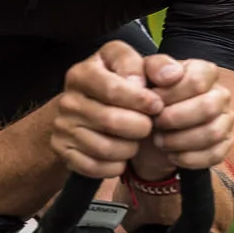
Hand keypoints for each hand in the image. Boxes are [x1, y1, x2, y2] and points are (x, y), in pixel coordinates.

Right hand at [50, 41, 164, 177]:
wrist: (82, 107)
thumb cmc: (116, 84)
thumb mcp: (133, 66)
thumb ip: (155, 65)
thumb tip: (171, 76)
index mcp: (83, 73)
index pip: (113, 89)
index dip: (141, 100)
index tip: (157, 105)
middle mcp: (68, 100)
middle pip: (111, 121)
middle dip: (140, 127)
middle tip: (148, 125)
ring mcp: (62, 126)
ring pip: (105, 148)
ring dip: (130, 148)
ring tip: (135, 139)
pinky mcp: (63, 150)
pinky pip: (93, 167)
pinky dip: (115, 166)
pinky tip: (121, 156)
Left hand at [131, 55, 233, 179]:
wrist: (150, 129)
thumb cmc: (148, 97)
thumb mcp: (142, 76)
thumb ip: (152, 67)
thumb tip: (171, 75)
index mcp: (204, 71)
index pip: (197, 81)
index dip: (170, 94)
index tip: (151, 103)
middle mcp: (221, 93)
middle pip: (208, 107)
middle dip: (175, 119)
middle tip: (154, 124)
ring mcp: (226, 119)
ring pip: (213, 133)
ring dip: (180, 140)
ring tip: (159, 140)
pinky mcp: (225, 144)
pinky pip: (215, 155)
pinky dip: (189, 158)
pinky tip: (171, 155)